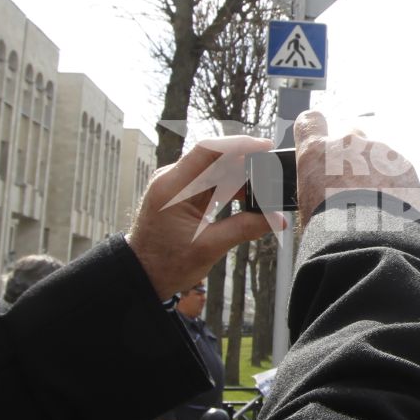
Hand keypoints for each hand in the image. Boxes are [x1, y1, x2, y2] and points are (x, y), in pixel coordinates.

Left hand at [127, 135, 281, 296]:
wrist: (141, 275)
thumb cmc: (166, 264)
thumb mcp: (209, 247)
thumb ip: (245, 228)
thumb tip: (277, 219)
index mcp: (173, 187)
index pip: (208, 150)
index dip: (238, 144)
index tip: (265, 146)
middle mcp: (173, 179)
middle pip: (216, 159)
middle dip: (247, 164)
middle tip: (274, 176)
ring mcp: (177, 185)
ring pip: (216, 170)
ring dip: (241, 179)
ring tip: (265, 194)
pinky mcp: (183, 194)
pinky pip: (212, 182)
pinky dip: (231, 188)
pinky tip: (249, 200)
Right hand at [294, 110, 419, 225]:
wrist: (370, 242)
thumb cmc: (331, 230)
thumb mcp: (308, 207)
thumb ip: (317, 186)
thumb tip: (323, 191)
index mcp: (317, 152)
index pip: (310, 121)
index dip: (314, 132)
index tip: (320, 145)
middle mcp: (348, 143)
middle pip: (350, 136)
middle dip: (351, 155)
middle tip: (352, 186)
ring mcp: (380, 151)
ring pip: (377, 155)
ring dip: (376, 173)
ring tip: (375, 207)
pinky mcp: (405, 166)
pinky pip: (398, 171)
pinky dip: (396, 186)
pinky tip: (392, 210)